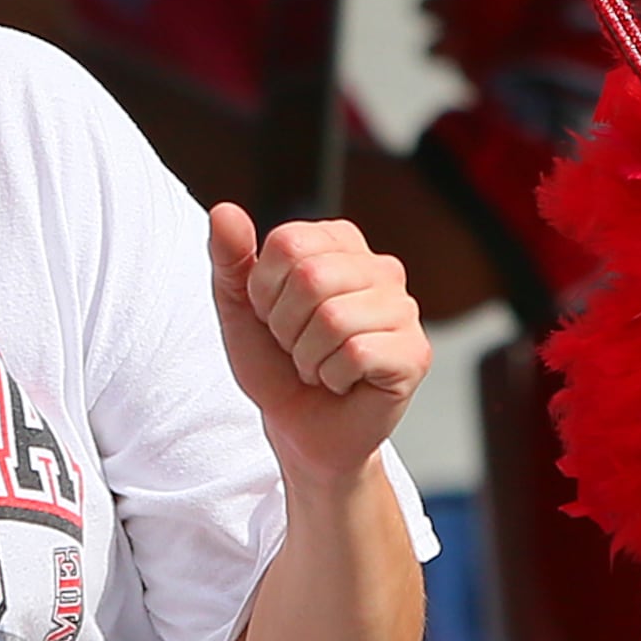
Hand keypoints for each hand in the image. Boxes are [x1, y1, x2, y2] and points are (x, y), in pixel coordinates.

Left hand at [210, 203, 428, 478]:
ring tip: (319, 368)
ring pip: (333, 319)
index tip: (274, 318)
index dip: (265, 291)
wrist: (302, 430)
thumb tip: (224, 210)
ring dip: (308, 358)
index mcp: (341, 244)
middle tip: (297, 349)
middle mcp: (381, 267)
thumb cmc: (277, 367)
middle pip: (311, 277)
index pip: (288, 243)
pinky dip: (333, 378)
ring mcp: (404, 309)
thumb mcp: (240, 310)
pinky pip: (357, 354)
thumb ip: (229, 258)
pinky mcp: (415, 353)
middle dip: (286, 327)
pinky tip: (343, 384)